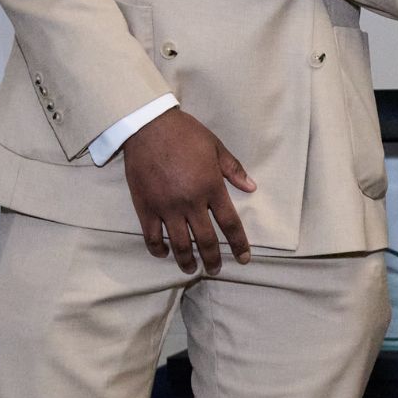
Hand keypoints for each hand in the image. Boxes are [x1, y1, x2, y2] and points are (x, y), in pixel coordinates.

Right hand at [120, 108, 256, 273]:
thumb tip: (251, 187)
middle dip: (213, 259)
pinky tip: (164, 254)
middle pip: (206, 240)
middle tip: (216, 270)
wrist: (149, 127)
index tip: (244, 258)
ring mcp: (167, 207)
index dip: (238, 244)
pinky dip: (158, 249)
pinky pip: (152, 236)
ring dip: (187, 261)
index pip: (230, 223)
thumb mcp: (215, 147)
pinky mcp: (145, 208)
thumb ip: (233, 169)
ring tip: (191, 270)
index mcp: (211, 187)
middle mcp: (191, 202)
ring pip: (179, 244)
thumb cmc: (185, 133)